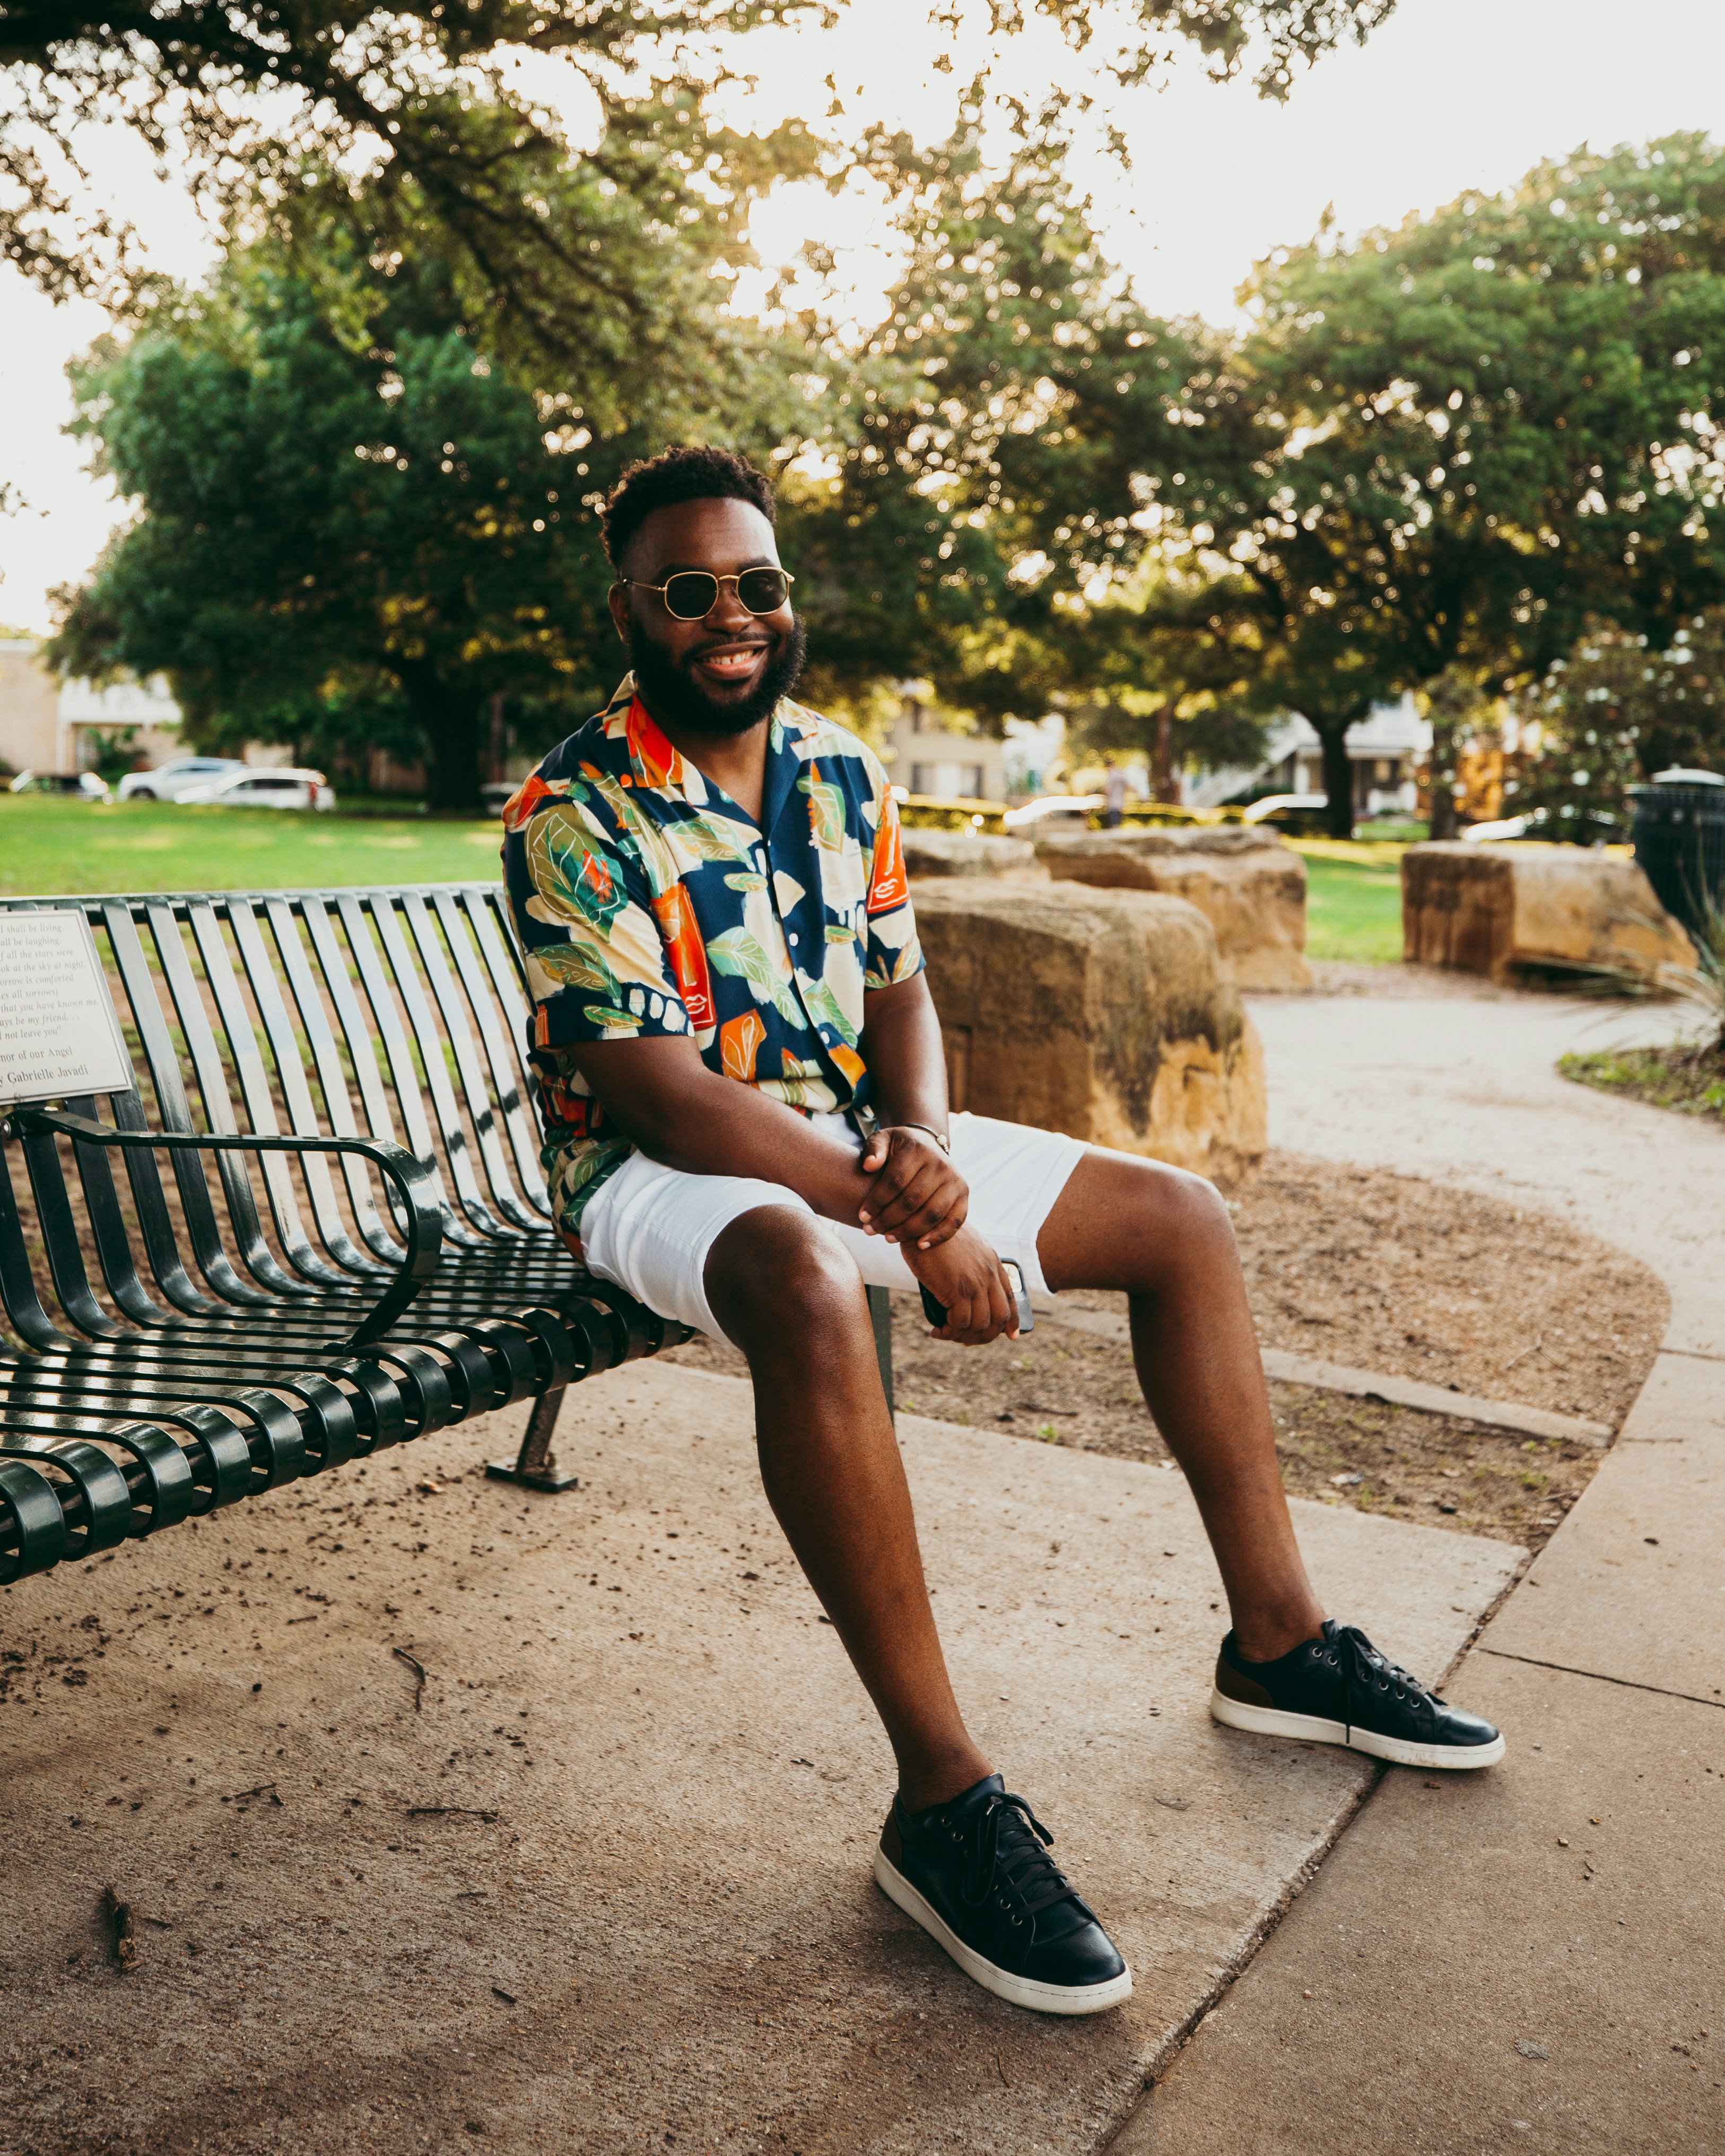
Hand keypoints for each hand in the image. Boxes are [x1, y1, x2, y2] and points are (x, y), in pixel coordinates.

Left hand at [857, 1124, 967, 1250]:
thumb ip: (873, 1149)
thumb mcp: (883, 1139)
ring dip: (908, 1231)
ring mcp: (955, 1180)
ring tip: (888, 1238)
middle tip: (870, 1231)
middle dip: (888, 1219)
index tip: (862, 1217)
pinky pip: (954, 1220)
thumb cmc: (899, 1148)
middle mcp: (940, 1164)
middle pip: (912, 1200)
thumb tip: (869, 1165)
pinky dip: (939, 1235)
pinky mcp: (963, 1194)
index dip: (877, 1201)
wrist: (928, 1145)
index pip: (895, 1181)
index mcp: (917, 1150)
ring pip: (931, 1214)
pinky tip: (920, 1246)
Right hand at [905, 1225, 1018, 1345]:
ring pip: (980, 1325)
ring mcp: (975, 1283)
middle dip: (985, 1336)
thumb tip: (964, 1285)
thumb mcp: (964, 1246)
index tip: (1011, 1335)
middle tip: (967, 1340)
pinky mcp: (957, 1290)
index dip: (1012, 1322)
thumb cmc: (937, 1233)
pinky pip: (959, 1323)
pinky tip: (937, 1331)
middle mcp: (988, 1275)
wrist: (925, 1221)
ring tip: (947, 1334)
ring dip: (963, 1337)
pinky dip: (949, 1333)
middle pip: (999, 1318)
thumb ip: (971, 1263)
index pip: (1010, 1299)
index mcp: (992, 1264)